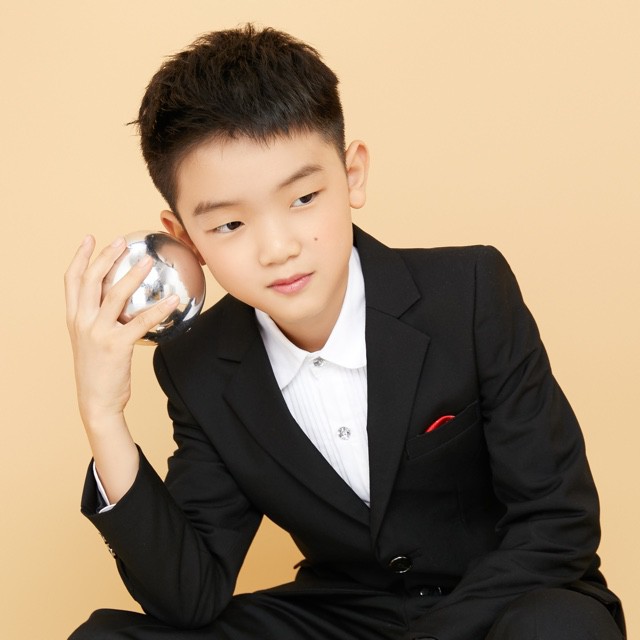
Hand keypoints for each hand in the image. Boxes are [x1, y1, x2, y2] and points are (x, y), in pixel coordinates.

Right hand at [65, 235, 178, 423]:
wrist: (96, 401)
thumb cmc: (98, 371)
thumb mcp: (90, 341)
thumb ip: (99, 320)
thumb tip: (121, 302)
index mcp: (74, 318)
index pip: (72, 280)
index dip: (81, 257)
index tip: (90, 239)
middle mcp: (82, 322)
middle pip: (90, 280)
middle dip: (106, 256)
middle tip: (121, 241)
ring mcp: (97, 333)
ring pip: (114, 295)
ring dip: (132, 275)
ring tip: (147, 261)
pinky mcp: (116, 345)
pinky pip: (141, 321)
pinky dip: (158, 308)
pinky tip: (173, 300)